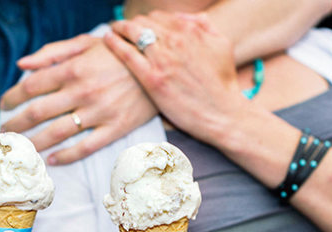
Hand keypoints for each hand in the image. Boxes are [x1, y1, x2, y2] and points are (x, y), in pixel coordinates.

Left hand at [0, 35, 156, 164]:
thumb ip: (53, 52)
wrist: (161, 65)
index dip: (12, 96)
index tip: (4, 104)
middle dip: (15, 124)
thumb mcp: (87, 42)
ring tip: (22, 148)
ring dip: (34, 142)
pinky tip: (52, 160)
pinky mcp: (115, 128)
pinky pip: (86, 147)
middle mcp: (82, 91)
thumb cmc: (120, 52)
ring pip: (56, 133)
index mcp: (73, 69)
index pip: (31, 86)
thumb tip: (22, 64)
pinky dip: (66, 156)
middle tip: (5, 130)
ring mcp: (99, 112)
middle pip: (37, 113)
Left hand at [104, 12, 246, 144]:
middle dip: (132, 24)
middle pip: (143, 22)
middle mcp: (176, 40)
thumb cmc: (223, 83)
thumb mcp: (222, 46)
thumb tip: (189, 17)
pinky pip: (126, 54)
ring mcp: (163, 59)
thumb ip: (205, 27)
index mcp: (191, 31)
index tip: (141, 26)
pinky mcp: (152, 78)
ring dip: (120, 28)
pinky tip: (107, 39)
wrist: (223, 114)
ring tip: (113, 31)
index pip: (160, 16)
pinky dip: (114, 43)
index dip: (148, 20)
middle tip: (122, 28)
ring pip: (133, 32)